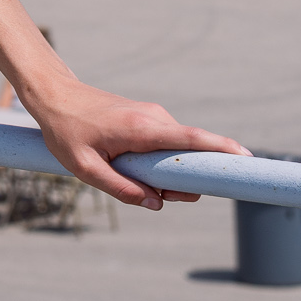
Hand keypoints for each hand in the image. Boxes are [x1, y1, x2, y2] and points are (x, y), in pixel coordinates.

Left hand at [26, 80, 248, 209]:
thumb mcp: (85, 168)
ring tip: (139, 183)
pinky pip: (167, 144)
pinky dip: (162, 161)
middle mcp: (155, 118)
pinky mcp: (148, 117)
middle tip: (163, 198)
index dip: (223, 149)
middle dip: (187, 180)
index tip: (246, 160)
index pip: (193, 138)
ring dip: (171, 173)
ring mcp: (153, 115)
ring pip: (178, 150)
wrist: (54, 96)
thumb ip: (120, 188)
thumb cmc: (66, 131)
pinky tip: (136, 169)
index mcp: (143, 129)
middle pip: (190, 152)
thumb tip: (155, 205)